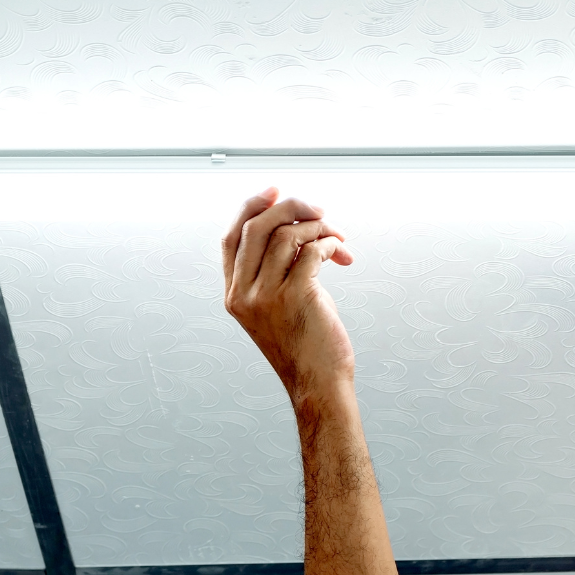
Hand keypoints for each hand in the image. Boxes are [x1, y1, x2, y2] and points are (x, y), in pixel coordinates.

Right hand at [222, 188, 356, 403]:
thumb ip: (276, 270)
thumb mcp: (278, 305)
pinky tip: (343, 255)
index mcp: (234, 294)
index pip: (231, 238)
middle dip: (291, 207)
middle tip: (319, 209)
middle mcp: (243, 293)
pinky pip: (312, 251)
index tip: (274, 190)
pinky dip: (330, 244)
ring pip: (287, 235)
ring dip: (319, 229)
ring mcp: (266, 296)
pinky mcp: (295, 297)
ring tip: (339, 238)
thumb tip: (297, 227)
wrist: (318, 383)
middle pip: (256, 227)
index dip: (250, 208)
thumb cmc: (306, 343)